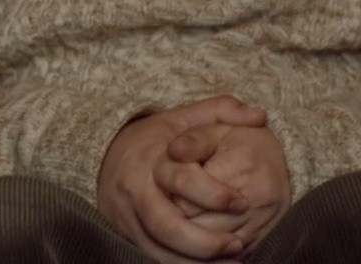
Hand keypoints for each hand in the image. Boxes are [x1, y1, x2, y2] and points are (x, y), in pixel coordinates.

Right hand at [97, 95, 268, 262]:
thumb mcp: (181, 118)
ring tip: (232, 260)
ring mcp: (126, 216)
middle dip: (205, 242)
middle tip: (238, 244)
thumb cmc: (151, 140)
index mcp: (149, 159)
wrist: (101, 155)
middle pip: (165, 226)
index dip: (215, 194)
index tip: (243, 202)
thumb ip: (220, 110)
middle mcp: (133, 190)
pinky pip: (152, 258)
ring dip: (196, 262)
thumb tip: (259, 115)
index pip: (181, 179)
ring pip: (158, 250)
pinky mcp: (124, 234)